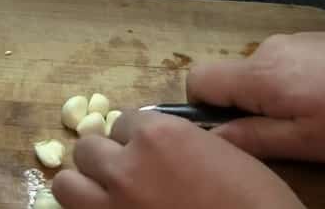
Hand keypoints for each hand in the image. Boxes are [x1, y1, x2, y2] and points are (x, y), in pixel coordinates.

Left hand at [52, 110, 303, 208]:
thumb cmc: (257, 201)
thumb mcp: (226, 154)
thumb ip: (183, 142)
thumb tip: (164, 147)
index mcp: (158, 135)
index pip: (123, 122)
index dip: (134, 139)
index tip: (145, 153)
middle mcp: (126, 164)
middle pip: (88, 148)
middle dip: (105, 159)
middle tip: (124, 176)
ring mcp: (112, 203)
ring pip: (67, 183)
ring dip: (84, 186)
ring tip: (104, 197)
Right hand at [186, 29, 324, 167]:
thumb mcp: (310, 143)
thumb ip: (254, 138)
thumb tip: (210, 137)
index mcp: (259, 74)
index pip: (197, 79)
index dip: (201, 107)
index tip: (230, 130)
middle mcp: (269, 48)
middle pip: (230, 77)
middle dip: (243, 107)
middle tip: (282, 136)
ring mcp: (296, 39)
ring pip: (259, 73)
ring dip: (272, 98)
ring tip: (315, 120)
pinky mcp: (319, 38)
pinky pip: (285, 64)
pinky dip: (295, 85)